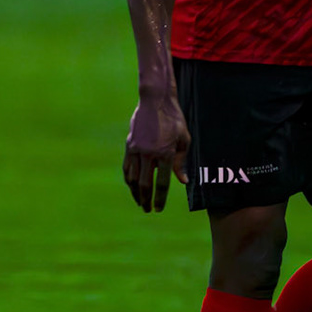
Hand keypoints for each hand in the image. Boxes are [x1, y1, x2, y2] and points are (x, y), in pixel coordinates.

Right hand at [123, 90, 190, 212]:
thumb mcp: (184, 140)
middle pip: (144, 184)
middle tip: (148, 210)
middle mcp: (149, 153)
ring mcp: (137, 149)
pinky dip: (128, 179)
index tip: (159, 209)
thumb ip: (181, 162)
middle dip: (146, 200)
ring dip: (135, 192)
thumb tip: (183, 182)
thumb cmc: (174, 120)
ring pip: (132, 178)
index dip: (160, 199)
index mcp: (166, 153)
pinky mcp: (129, 145)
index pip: (161, 183)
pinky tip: (132, 186)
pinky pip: (126, 167)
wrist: (155, 101)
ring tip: (140, 201)